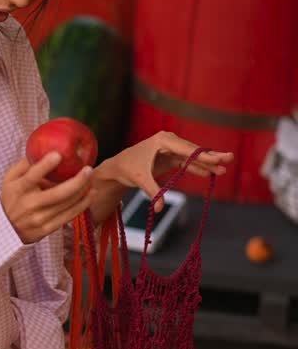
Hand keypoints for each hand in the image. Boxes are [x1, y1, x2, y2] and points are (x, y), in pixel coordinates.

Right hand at [0, 152, 93, 243]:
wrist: (4, 229)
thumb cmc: (10, 198)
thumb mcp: (10, 180)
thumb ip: (24, 165)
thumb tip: (42, 149)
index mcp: (18, 190)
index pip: (32, 177)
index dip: (45, 166)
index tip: (58, 155)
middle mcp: (29, 205)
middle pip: (57, 194)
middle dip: (77, 181)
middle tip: (88, 169)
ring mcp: (39, 219)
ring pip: (67, 205)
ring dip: (83, 192)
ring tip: (92, 180)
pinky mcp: (46, 229)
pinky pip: (68, 216)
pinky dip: (82, 205)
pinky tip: (90, 194)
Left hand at [99, 131, 233, 211]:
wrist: (118, 166)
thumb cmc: (128, 168)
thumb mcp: (140, 179)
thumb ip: (153, 192)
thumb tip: (159, 209)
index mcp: (162, 140)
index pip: (186, 149)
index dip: (202, 156)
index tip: (217, 159)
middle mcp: (169, 140)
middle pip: (193, 150)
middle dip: (211, 157)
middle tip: (229, 159)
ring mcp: (171, 147)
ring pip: (193, 156)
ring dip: (207, 163)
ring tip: (223, 170)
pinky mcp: (171, 156)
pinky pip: (188, 162)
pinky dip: (198, 168)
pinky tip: (209, 173)